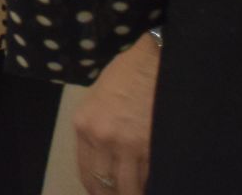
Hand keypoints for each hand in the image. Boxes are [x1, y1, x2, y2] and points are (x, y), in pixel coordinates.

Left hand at [75, 38, 157, 194]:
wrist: (154, 60)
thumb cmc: (126, 75)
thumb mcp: (97, 99)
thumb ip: (96, 129)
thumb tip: (105, 160)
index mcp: (84, 125)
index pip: (87, 172)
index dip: (97, 190)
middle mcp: (101, 138)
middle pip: (107, 185)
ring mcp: (128, 145)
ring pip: (130, 187)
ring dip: (136, 194)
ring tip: (141, 194)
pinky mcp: (153, 147)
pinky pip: (151, 177)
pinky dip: (154, 185)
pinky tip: (158, 185)